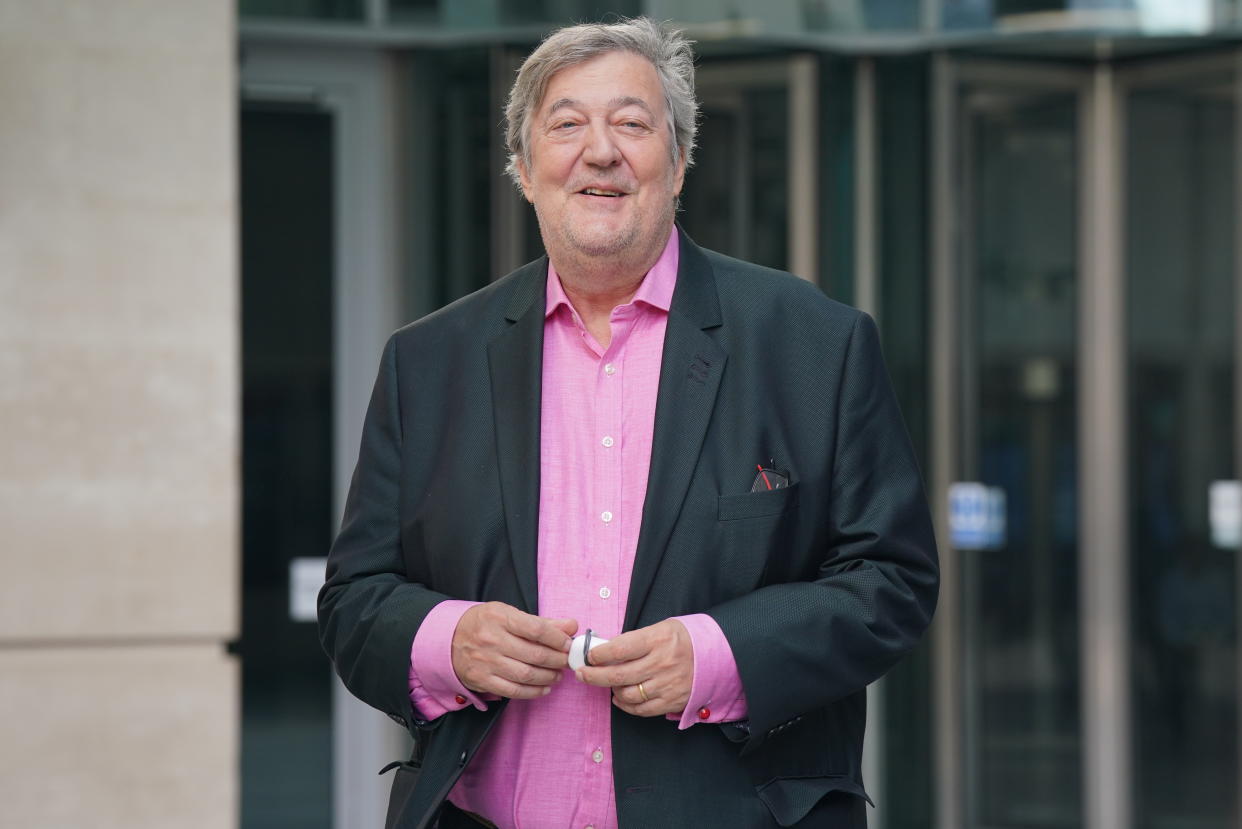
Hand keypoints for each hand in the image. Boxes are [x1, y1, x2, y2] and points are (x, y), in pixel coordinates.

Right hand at [451, 602, 576, 698]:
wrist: (448, 640)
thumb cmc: (484, 624)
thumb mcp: (508, 614)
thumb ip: (542, 622)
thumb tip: (571, 626)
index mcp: (499, 617)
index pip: (536, 629)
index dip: (557, 639)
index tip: (568, 644)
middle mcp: (491, 639)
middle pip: (534, 654)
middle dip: (557, 660)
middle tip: (566, 661)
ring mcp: (486, 662)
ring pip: (526, 674)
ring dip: (548, 677)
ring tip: (557, 674)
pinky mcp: (482, 680)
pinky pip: (513, 690)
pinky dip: (533, 692)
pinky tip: (544, 687)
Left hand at [576, 619, 692, 716]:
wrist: (717, 655)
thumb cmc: (684, 638)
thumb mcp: (661, 628)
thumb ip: (635, 639)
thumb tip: (606, 650)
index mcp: (658, 639)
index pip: (619, 649)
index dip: (599, 654)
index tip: (588, 655)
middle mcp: (661, 663)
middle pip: (618, 675)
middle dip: (593, 676)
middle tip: (581, 673)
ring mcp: (666, 685)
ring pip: (627, 694)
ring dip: (611, 690)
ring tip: (607, 684)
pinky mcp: (671, 702)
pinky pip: (641, 709)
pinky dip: (626, 705)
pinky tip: (620, 698)